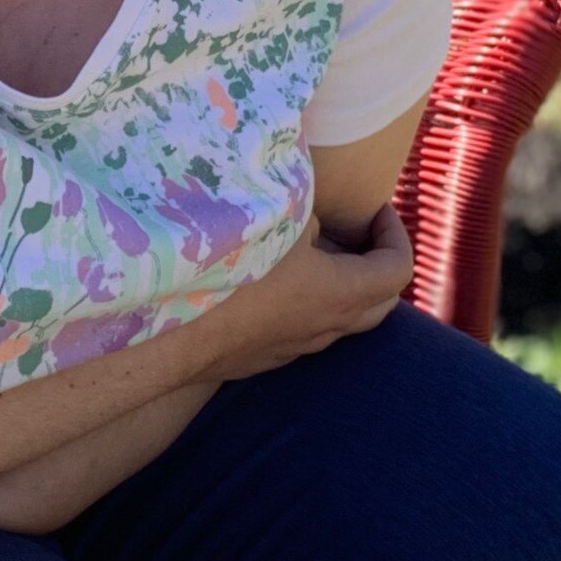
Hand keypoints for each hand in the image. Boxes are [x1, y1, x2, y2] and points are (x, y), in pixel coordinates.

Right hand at [203, 203, 412, 383]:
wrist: (162, 334)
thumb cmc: (221, 267)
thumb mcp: (272, 214)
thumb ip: (302, 203)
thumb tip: (309, 206)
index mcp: (338, 293)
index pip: (397, 270)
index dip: (395, 234)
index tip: (375, 208)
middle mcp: (324, 327)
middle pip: (380, 303)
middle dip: (379, 264)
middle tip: (358, 231)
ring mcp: (293, 349)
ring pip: (340, 319)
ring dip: (343, 285)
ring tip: (315, 248)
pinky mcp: (262, 358)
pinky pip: (304, 329)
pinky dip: (310, 302)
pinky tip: (273, 277)